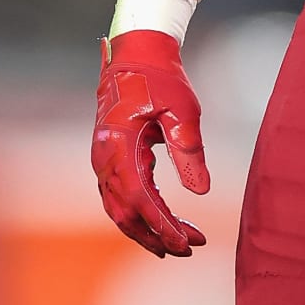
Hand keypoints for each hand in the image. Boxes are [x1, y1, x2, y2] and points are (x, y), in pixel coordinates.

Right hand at [92, 30, 209, 256]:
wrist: (136, 55)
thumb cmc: (160, 79)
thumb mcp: (182, 110)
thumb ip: (189, 149)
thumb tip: (200, 192)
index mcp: (117, 146)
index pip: (139, 198)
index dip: (162, 224)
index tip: (186, 243)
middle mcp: (104, 158)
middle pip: (124, 213)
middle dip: (156, 236)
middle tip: (189, 249)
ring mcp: (103, 161)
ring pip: (120, 210)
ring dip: (148, 230)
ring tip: (180, 244)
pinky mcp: (111, 160)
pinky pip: (122, 197)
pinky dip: (142, 214)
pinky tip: (165, 223)